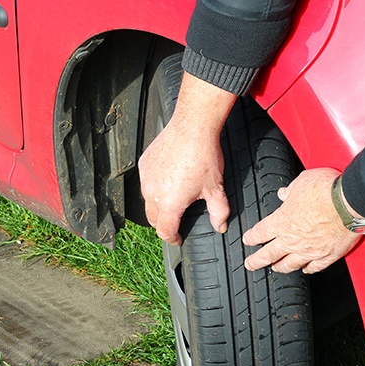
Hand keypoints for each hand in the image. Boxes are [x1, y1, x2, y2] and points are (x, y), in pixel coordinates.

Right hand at [139, 120, 229, 244]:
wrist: (192, 127)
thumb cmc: (203, 155)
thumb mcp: (215, 189)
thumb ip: (219, 212)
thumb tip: (220, 226)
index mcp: (169, 204)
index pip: (164, 231)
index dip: (172, 239)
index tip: (178, 238)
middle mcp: (152, 193)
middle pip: (153, 219)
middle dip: (164, 224)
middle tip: (176, 223)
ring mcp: (146, 178)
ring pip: (147, 201)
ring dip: (158, 206)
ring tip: (173, 201)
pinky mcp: (144, 164)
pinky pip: (146, 182)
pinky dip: (154, 187)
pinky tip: (168, 181)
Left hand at [242, 168, 360, 273]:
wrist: (351, 203)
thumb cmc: (326, 190)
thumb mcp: (302, 182)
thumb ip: (290, 190)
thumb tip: (284, 193)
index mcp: (282, 221)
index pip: (259, 233)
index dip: (251, 238)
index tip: (248, 241)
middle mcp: (293, 240)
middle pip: (268, 255)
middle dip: (256, 261)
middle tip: (250, 265)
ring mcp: (310, 251)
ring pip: (289, 265)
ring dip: (280, 267)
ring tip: (275, 268)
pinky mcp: (328, 256)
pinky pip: (315, 267)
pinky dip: (308, 269)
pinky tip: (305, 269)